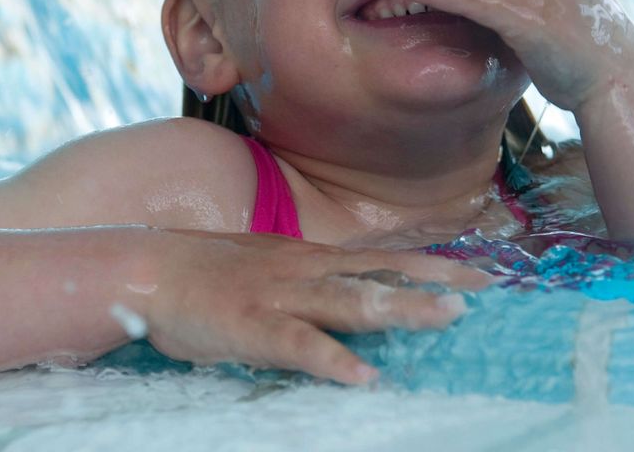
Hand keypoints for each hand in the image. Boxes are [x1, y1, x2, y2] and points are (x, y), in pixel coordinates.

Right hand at [140, 229, 488, 384]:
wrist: (149, 269)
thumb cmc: (209, 274)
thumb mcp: (268, 268)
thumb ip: (308, 280)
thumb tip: (349, 297)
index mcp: (308, 258)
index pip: (380, 257)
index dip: (430, 263)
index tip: (478, 271)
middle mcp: (303, 269)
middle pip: (378, 272)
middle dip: (432, 279)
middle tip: (483, 290)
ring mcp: (279, 295)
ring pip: (348, 300)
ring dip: (399, 307)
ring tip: (446, 318)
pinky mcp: (252, 325)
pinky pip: (299, 344)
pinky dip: (332, 359)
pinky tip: (364, 376)